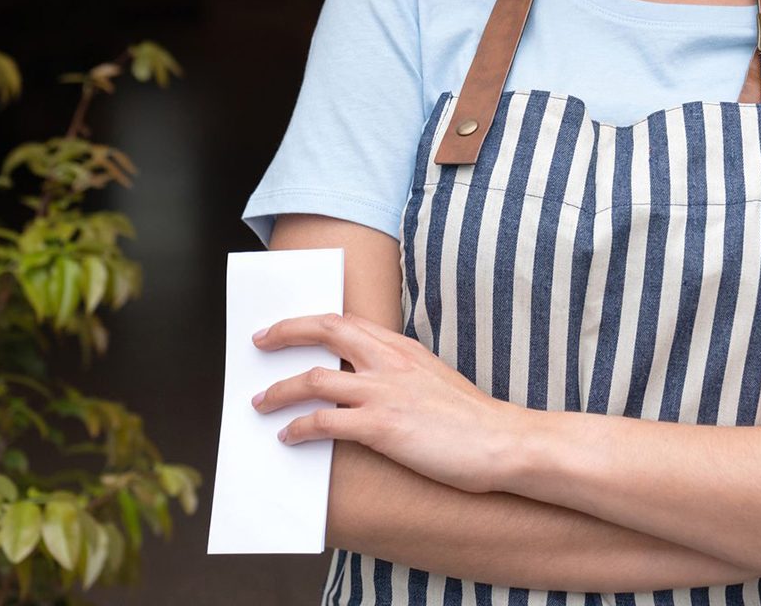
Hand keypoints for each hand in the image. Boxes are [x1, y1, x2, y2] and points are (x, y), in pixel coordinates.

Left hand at [250, 311, 521, 493]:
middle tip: (260, 341)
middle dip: (286, 332)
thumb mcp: (433, 379)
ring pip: (314, 378)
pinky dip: (298, 428)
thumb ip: (400, 373)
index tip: (286, 326)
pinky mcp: (381, 426)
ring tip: (260, 402)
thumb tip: (368, 382)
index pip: (347, 319)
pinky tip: (288, 437)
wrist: (500, 442)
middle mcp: (390, 360)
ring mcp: (384, 391)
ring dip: (279, 390)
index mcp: (403, 347)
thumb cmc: (470, 420)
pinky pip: (324, 422)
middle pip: (326, 329)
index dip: (310, 320)